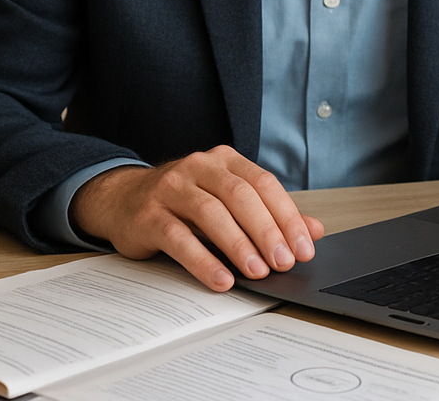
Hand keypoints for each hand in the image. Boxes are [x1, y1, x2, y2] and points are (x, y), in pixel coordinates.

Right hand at [70, 145, 323, 290]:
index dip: (286, 215)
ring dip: (238, 245)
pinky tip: (221, 279)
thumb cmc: (184, 202)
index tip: (304, 247)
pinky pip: (178, 237)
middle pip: (239, 195)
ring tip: (257, 272)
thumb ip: (269, 214)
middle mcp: (198, 166)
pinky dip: (202, 260)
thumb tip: (314, 230)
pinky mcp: (148, 214)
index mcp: (223, 159)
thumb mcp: (227, 201)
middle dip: (266, 230)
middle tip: (283, 262)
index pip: (262, 183)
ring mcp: (171, 187)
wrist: (123, 199)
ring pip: (211, 213)